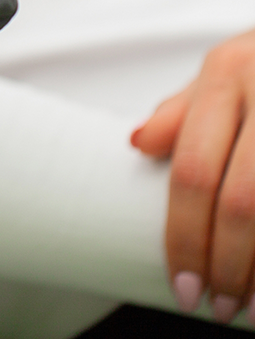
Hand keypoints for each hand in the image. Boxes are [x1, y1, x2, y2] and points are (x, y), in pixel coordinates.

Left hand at [131, 29, 254, 324]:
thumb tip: (136, 143)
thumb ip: (183, 110)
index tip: (181, 283)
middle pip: (240, 200)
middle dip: (226, 264)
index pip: (193, 169)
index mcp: (226, 73)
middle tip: (215, 304)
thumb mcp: (225, 71)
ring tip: (253, 310)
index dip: (184, 234)